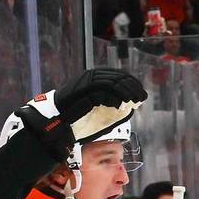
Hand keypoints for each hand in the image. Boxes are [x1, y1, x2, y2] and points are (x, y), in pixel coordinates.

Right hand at [14, 68, 146, 159]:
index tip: (142, 96)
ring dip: (125, 92)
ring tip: (133, 102)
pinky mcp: (82, 91)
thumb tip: (132, 105)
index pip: (119, 75)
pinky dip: (113, 97)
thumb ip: (114, 106)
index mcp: (95, 78)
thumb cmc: (80, 119)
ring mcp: (85, 83)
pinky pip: (101, 90)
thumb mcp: (100, 111)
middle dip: (132, 88)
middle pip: (118, 77)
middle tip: (141, 99)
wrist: (57, 123)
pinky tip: (119, 106)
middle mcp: (90, 77)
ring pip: (112, 82)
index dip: (132, 84)